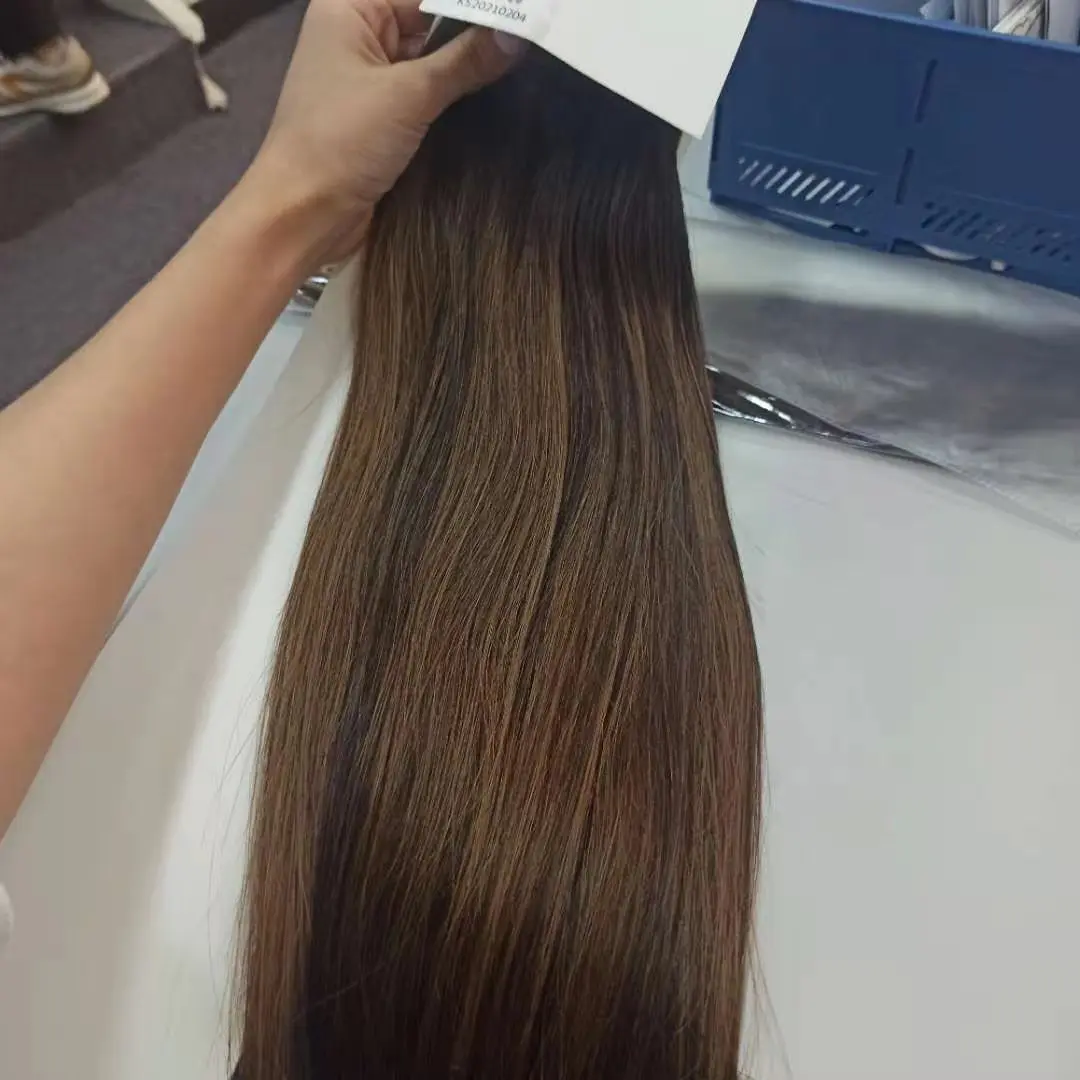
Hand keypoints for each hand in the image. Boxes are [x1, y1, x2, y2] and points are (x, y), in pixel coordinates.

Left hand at [242, 0, 523, 264]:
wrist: (302, 217)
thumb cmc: (339, 143)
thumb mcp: (408, 94)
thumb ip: (465, 60)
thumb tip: (518, 31)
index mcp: (350, 8)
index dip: (474, 6)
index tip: (525, 14)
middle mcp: (358, 36)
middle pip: (431, 21)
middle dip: (475, 32)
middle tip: (531, 39)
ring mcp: (370, 81)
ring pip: (432, 60)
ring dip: (469, 69)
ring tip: (523, 66)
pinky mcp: (382, 120)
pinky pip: (427, 96)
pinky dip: (454, 99)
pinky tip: (493, 100)